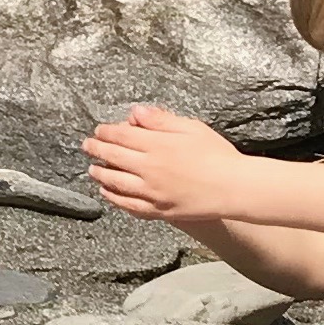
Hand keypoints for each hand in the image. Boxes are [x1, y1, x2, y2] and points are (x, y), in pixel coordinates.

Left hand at [82, 103, 243, 223]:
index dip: (106, 132)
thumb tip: (135, 113)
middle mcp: (150, 169)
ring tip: (92, 170)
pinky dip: (114, 199)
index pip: (121, 136)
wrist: (236, 188)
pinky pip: (129, 206)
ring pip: (116, 183)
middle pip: (114, 157)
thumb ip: (161, 121)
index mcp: (158, 145)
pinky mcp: (159, 211)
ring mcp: (153, 192)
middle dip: (96, 150)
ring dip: (100, 174)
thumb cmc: (218, 154)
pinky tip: (108, 193)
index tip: (98, 131)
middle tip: (87, 146)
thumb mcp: (191, 128)